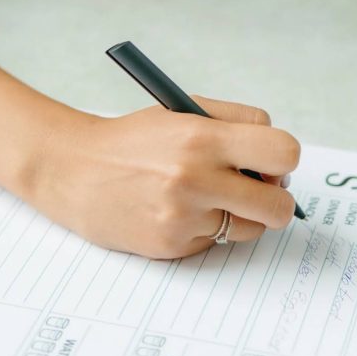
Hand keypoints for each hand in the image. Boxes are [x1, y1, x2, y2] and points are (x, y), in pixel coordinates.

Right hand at [27, 97, 300, 258]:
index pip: (283, 152)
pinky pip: (214, 242)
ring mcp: (183, 216)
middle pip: (279, 205)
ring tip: (207, 197)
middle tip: (257, 190)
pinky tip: (175, 210)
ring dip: (239, 215)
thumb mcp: (182, 110)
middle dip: (275, 198)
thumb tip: (280, 159)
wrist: (73, 171)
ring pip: (251, 229)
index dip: (283, 160)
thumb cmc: (132, 139)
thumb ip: (235, 123)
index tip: (271, 163)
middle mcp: (195, 178)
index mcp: (202, 136)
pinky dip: (204, 229)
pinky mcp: (172, 245)